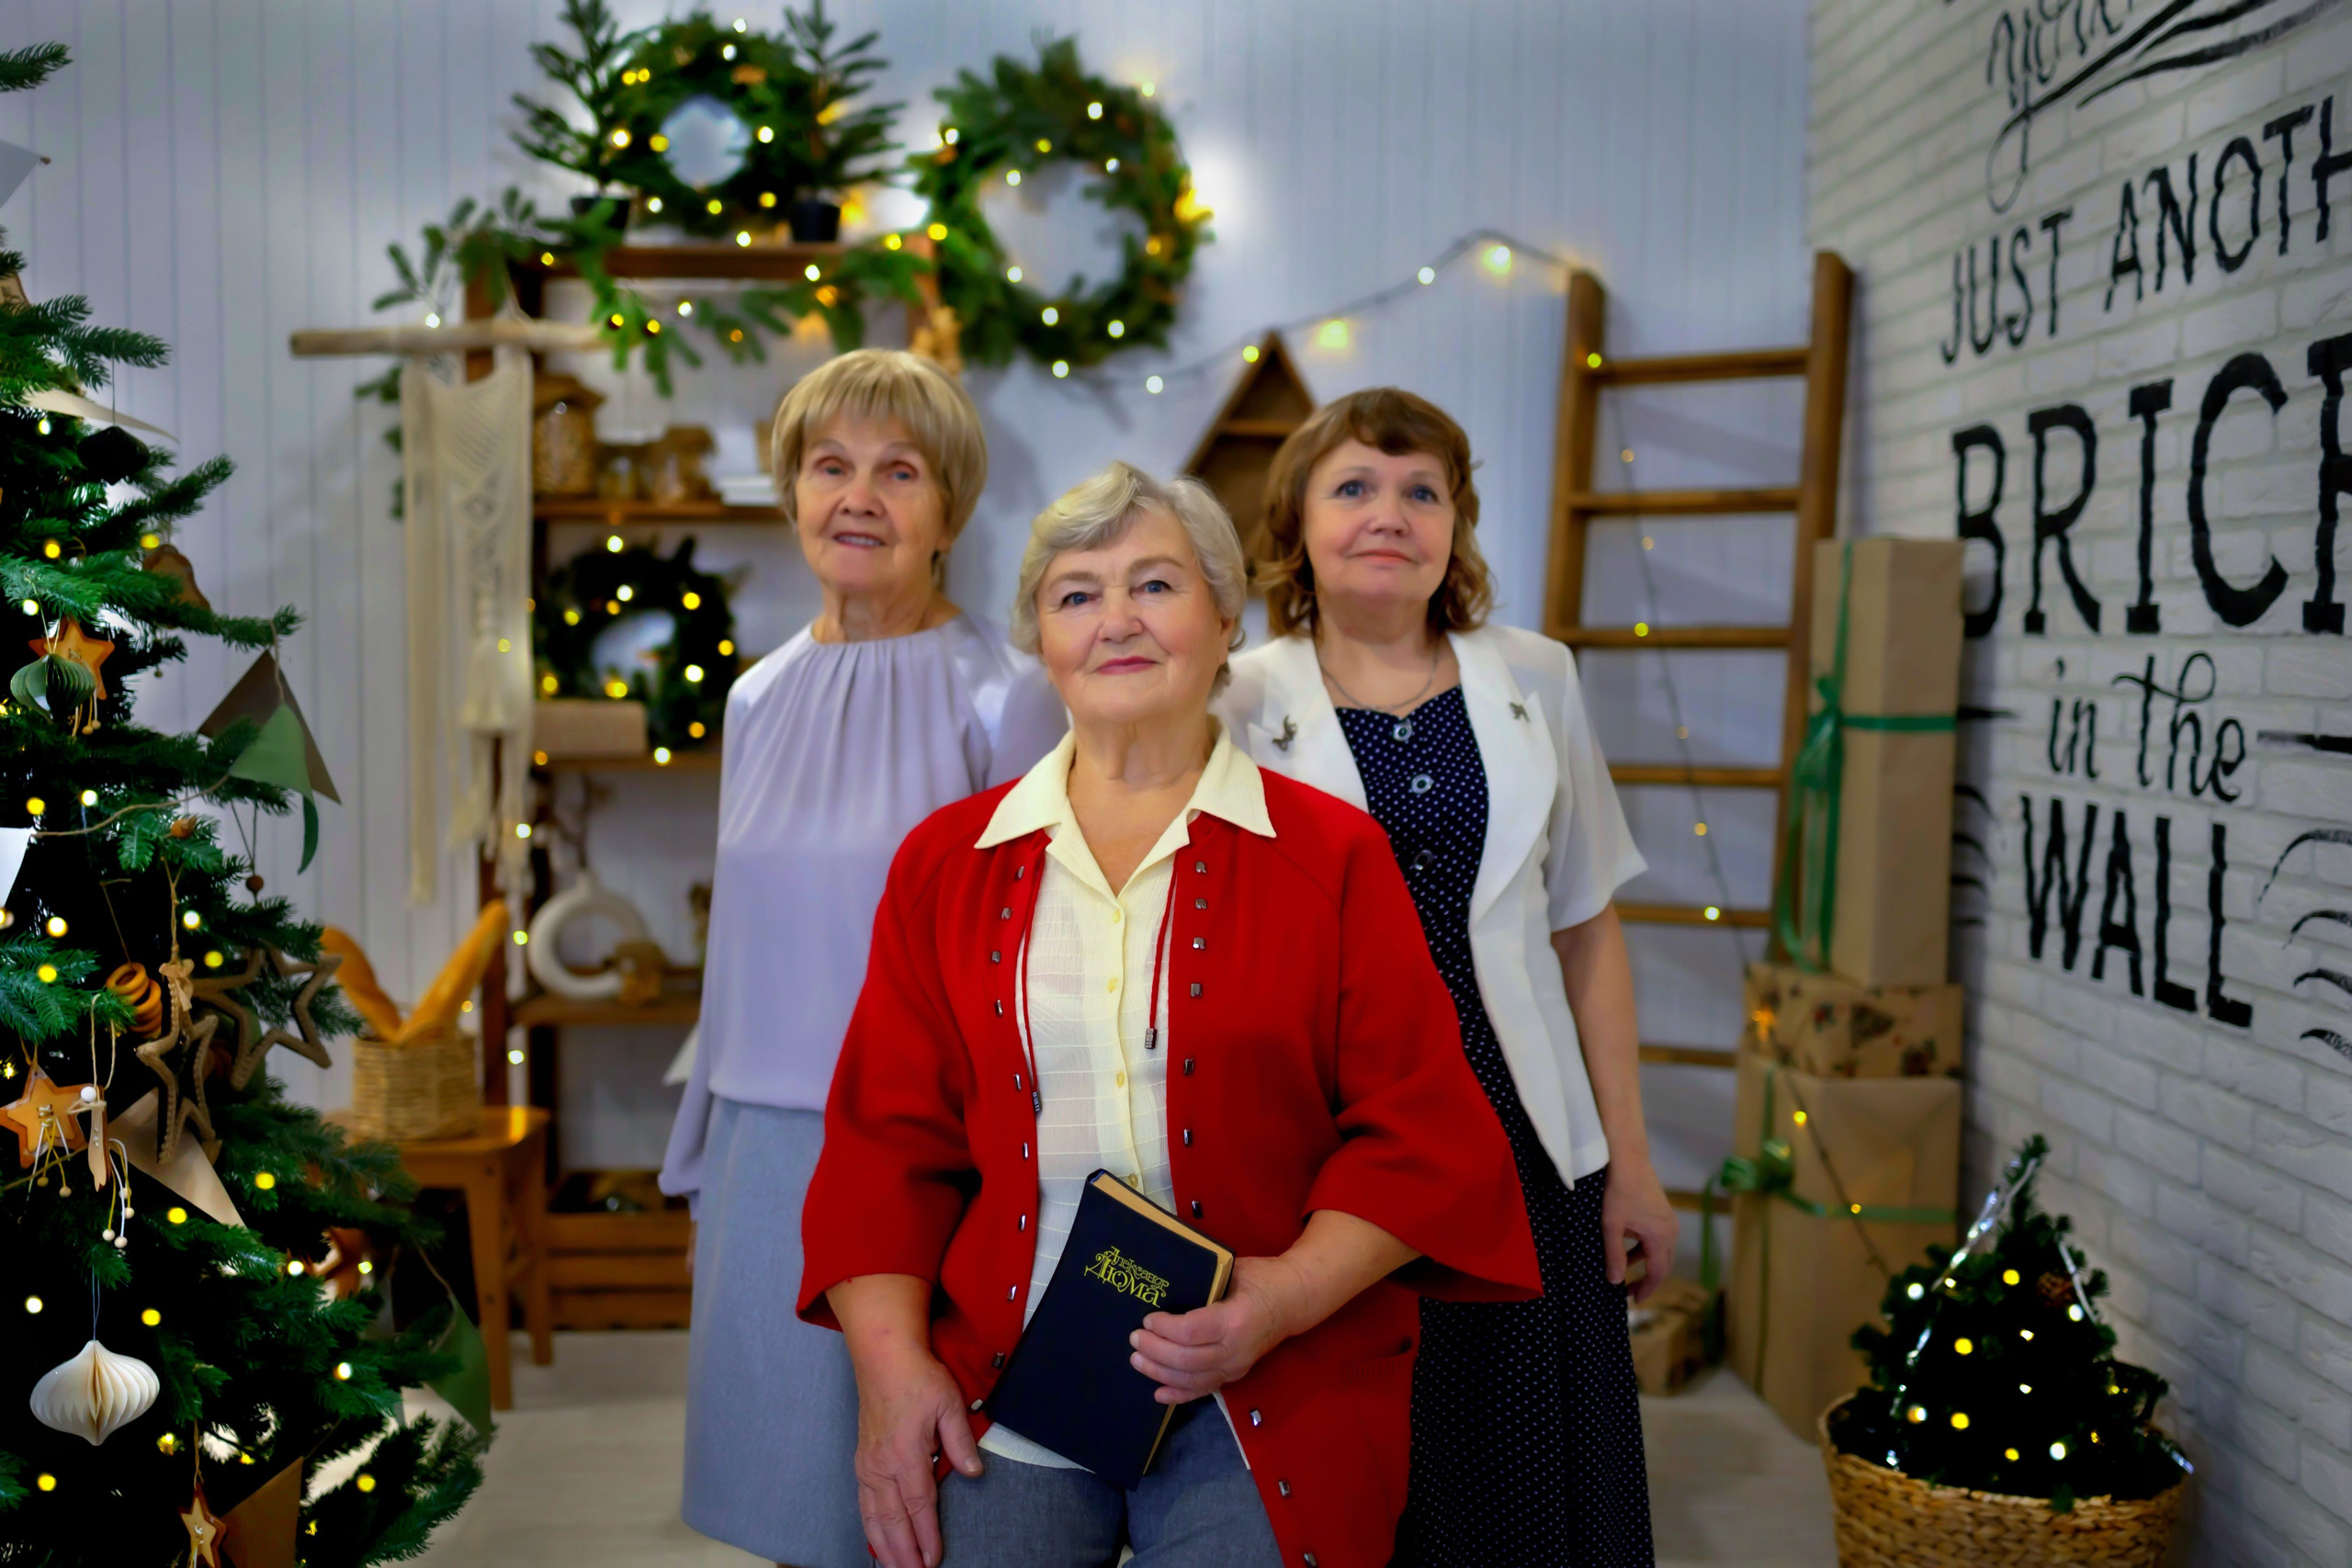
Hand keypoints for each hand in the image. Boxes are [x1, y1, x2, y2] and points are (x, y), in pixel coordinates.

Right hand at [847, 1339, 982, 1567]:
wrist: (883, 1358)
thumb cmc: (917, 1378)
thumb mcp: (949, 1403)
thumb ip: (960, 1442)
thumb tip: (974, 1471)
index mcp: (905, 1453)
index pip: (919, 1505)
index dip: (927, 1536)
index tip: (934, 1559)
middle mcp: (881, 1465)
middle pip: (892, 1519)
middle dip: (904, 1552)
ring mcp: (868, 1464)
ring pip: (873, 1516)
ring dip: (884, 1546)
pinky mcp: (862, 1461)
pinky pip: (863, 1503)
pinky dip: (869, 1527)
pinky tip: (876, 1541)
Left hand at [1129, 1255, 1302, 1403]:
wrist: (1294, 1300)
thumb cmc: (1262, 1278)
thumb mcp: (1234, 1270)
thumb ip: (1202, 1281)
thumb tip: (1165, 1284)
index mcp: (1235, 1319)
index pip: (1191, 1331)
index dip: (1164, 1328)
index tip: (1147, 1318)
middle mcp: (1236, 1350)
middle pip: (1186, 1360)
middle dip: (1154, 1351)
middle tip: (1134, 1339)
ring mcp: (1236, 1367)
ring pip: (1191, 1379)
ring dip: (1160, 1373)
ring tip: (1137, 1360)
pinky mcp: (1235, 1376)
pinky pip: (1203, 1390)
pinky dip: (1179, 1394)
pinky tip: (1157, 1394)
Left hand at [1603, 1154, 1678, 1303]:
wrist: (1628, 1159)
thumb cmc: (1618, 1191)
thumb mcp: (1611, 1226)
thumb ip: (1614, 1255)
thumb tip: (1616, 1282)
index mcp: (1661, 1237)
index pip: (1658, 1273)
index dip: (1647, 1289)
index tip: (1635, 1301)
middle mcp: (1670, 1231)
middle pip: (1663, 1265)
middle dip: (1647, 1280)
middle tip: (1629, 1293)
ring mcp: (1668, 1221)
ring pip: (1659, 1251)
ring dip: (1643, 1264)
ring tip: (1623, 1274)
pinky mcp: (1661, 1212)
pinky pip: (1656, 1238)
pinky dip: (1643, 1248)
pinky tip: (1626, 1249)